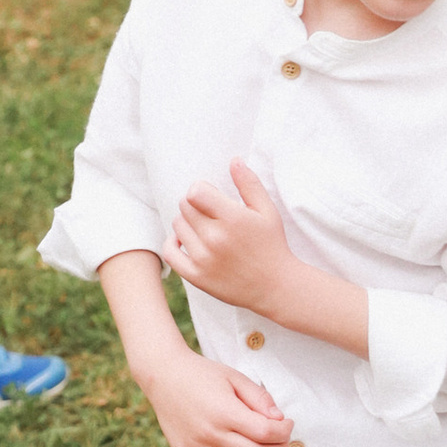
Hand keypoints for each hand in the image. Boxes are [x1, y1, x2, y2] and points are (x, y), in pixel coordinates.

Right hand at [143, 343, 291, 446]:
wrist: (164, 375)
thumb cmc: (202, 374)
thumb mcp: (235, 377)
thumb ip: (259, 398)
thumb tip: (279, 420)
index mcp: (225, 411)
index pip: (265, 432)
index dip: (284, 432)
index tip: (287, 426)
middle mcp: (211, 432)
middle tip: (282, 444)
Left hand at [170, 161, 294, 316]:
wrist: (276, 287)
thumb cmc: (272, 245)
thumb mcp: (267, 211)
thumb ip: (249, 184)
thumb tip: (234, 160)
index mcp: (233, 219)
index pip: (195, 192)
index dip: (201, 190)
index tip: (211, 196)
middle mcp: (215, 238)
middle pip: (184, 207)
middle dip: (195, 205)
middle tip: (209, 212)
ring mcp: (204, 259)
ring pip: (177, 226)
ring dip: (186, 223)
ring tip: (204, 227)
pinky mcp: (197, 277)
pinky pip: (170, 252)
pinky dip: (172, 243)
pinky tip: (185, 240)